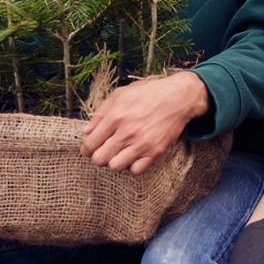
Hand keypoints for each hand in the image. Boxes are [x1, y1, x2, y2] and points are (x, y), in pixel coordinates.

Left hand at [81, 72, 209, 174]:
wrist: (178, 97)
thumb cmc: (149, 93)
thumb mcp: (120, 94)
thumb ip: (100, 113)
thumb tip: (86, 131)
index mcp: (116, 116)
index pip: (90, 144)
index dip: (86, 149)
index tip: (89, 148)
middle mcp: (127, 132)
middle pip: (100, 159)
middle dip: (97, 157)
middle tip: (102, 151)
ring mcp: (142, 143)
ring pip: (115, 167)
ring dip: (113, 162)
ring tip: (118, 153)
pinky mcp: (155, 152)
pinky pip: (135, 170)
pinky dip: (131, 166)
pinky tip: (133, 155)